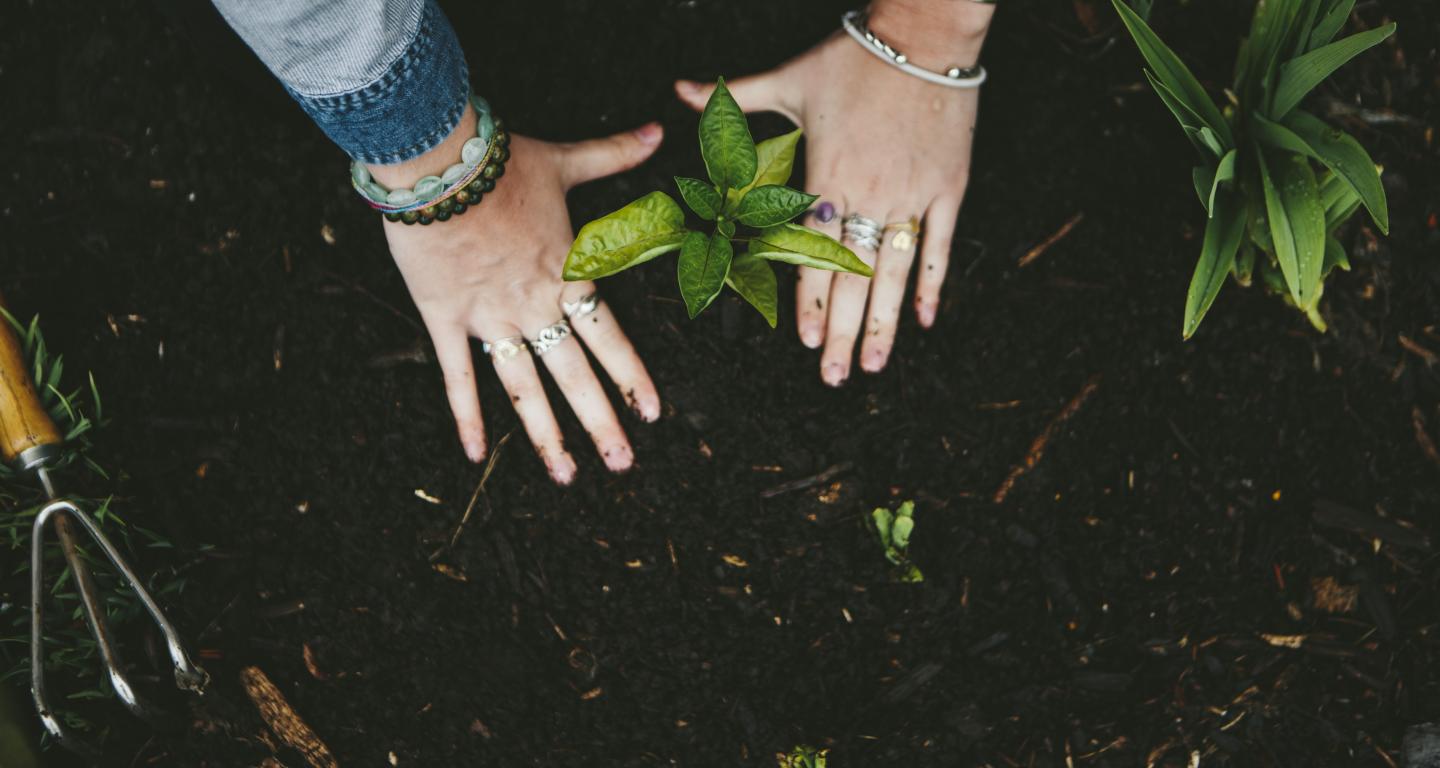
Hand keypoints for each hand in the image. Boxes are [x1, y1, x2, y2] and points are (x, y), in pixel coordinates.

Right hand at [370, 109, 664, 482]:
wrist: (438, 160)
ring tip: (566, 477)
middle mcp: (535, 306)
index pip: (610, 338)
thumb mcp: (566, 160)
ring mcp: (490, 318)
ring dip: (547, 436)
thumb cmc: (502, 160)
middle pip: (575, 376)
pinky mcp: (446, 318)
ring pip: (524, 389)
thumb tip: (660, 132)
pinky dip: (467, 416)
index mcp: (567, 275)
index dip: (633, 377)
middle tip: (622, 465)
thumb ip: (614, 154)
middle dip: (601, 423)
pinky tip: (475, 456)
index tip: (654, 414)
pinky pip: (457, 376)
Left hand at [675, 0, 992, 385]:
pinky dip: (931, 284)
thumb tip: (681, 90)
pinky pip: (938, 246)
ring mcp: (910, 194)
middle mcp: (867, 194)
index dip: (807, 299)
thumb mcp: (791, 78)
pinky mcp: (947, 188)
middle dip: (839, 332)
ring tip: (872, 365)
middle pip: (850, 277)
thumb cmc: (855, 57)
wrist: (924, 35)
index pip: (810, 252)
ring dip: (883, 324)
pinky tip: (924, 320)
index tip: (800, 339)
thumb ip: (736, 98)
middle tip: (831, 376)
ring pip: (892, 273)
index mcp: (825, 176)